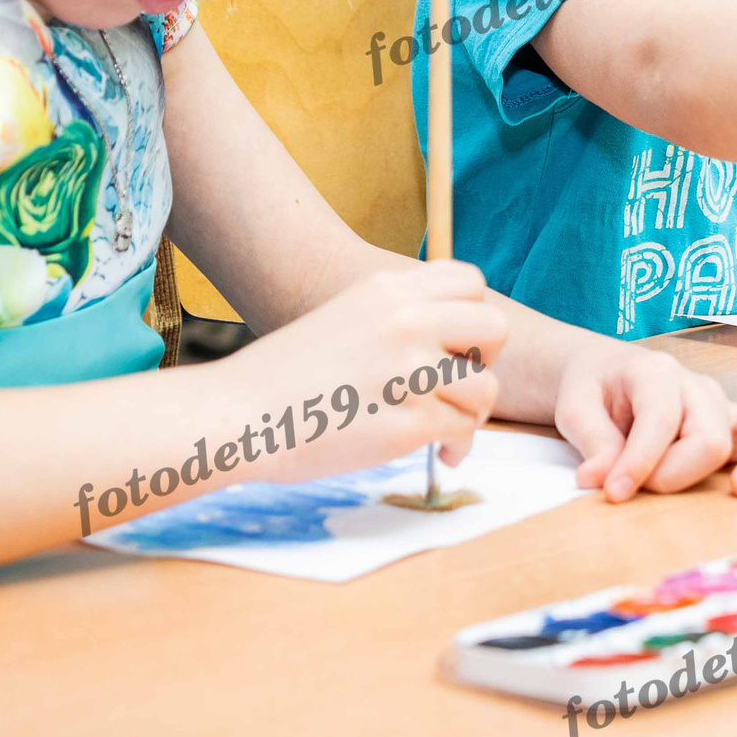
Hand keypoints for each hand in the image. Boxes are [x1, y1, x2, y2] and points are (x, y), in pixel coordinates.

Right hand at [230, 262, 506, 480]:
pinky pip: (461, 431)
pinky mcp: (408, 424)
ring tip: (443, 428)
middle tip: (455, 387)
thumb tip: (458, 342)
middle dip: (485, 363)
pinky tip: (437, 454)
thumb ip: (400, 317)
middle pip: (496, 330)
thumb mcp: (346, 316)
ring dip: (471, 414)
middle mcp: (405, 321)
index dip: (472, 317)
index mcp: (388, 290)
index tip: (454, 346)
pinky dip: (454, 446)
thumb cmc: (289, 377)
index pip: (471, 283)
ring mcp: (409, 372)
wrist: (240, 415)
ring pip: (486, 389)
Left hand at [554, 345, 736, 501]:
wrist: (602, 372)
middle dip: (679, 471)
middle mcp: (702, 387)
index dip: (637, 461)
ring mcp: (728, 407)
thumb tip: (600, 480)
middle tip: (643, 492)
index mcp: (659, 372)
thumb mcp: (574, 406)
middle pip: (712, 433)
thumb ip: (592, 440)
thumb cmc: (591, 388)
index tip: (611, 494)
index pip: (661, 421)